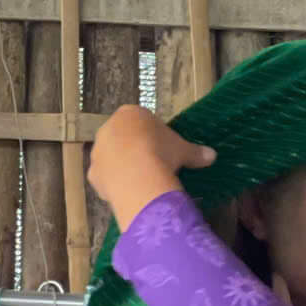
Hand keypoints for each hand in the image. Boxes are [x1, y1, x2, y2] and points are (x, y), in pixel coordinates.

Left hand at [88, 105, 214, 230]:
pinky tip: (130, 191)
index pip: (140, 121)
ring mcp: (98, 152)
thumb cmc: (161, 152)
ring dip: (123, 167)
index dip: (152, 135)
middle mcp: (108, 129)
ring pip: (111, 159)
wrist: (138, 175)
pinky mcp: (93, 174)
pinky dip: (115, 184)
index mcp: (129, 114)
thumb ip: (195, 151)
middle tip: (153, 165)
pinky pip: (105, 179)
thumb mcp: (182, 150)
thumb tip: (212, 156)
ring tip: (142, 181)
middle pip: (122, 138)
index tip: (163, 148)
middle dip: (134, 150)